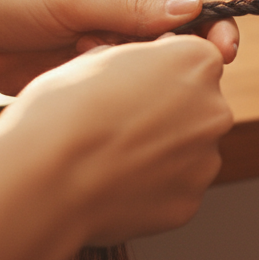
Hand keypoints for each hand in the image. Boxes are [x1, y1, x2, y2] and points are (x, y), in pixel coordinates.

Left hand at [0, 0, 238, 94]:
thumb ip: (133, 10)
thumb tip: (193, 10)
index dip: (211, 22)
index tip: (223, 50)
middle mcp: (124, 6)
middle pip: (177, 35)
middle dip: (176, 54)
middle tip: (171, 73)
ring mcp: (108, 41)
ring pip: (152, 64)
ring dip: (139, 71)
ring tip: (101, 64)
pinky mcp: (92, 73)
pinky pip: (124, 84)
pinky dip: (119, 89)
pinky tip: (94, 84)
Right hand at [0, 37, 232, 244]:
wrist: (45, 177)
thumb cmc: (62, 110)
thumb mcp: (100, 58)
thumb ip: (140, 60)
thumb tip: (145, 70)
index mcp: (196, 62)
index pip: (194, 60)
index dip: (160, 72)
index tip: (132, 86)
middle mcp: (214, 109)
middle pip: (198, 107)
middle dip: (168, 114)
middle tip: (119, 126)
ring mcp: (206, 160)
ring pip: (188, 151)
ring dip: (161, 153)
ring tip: (111, 159)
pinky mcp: (189, 202)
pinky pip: (175, 189)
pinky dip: (152, 188)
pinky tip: (115, 185)